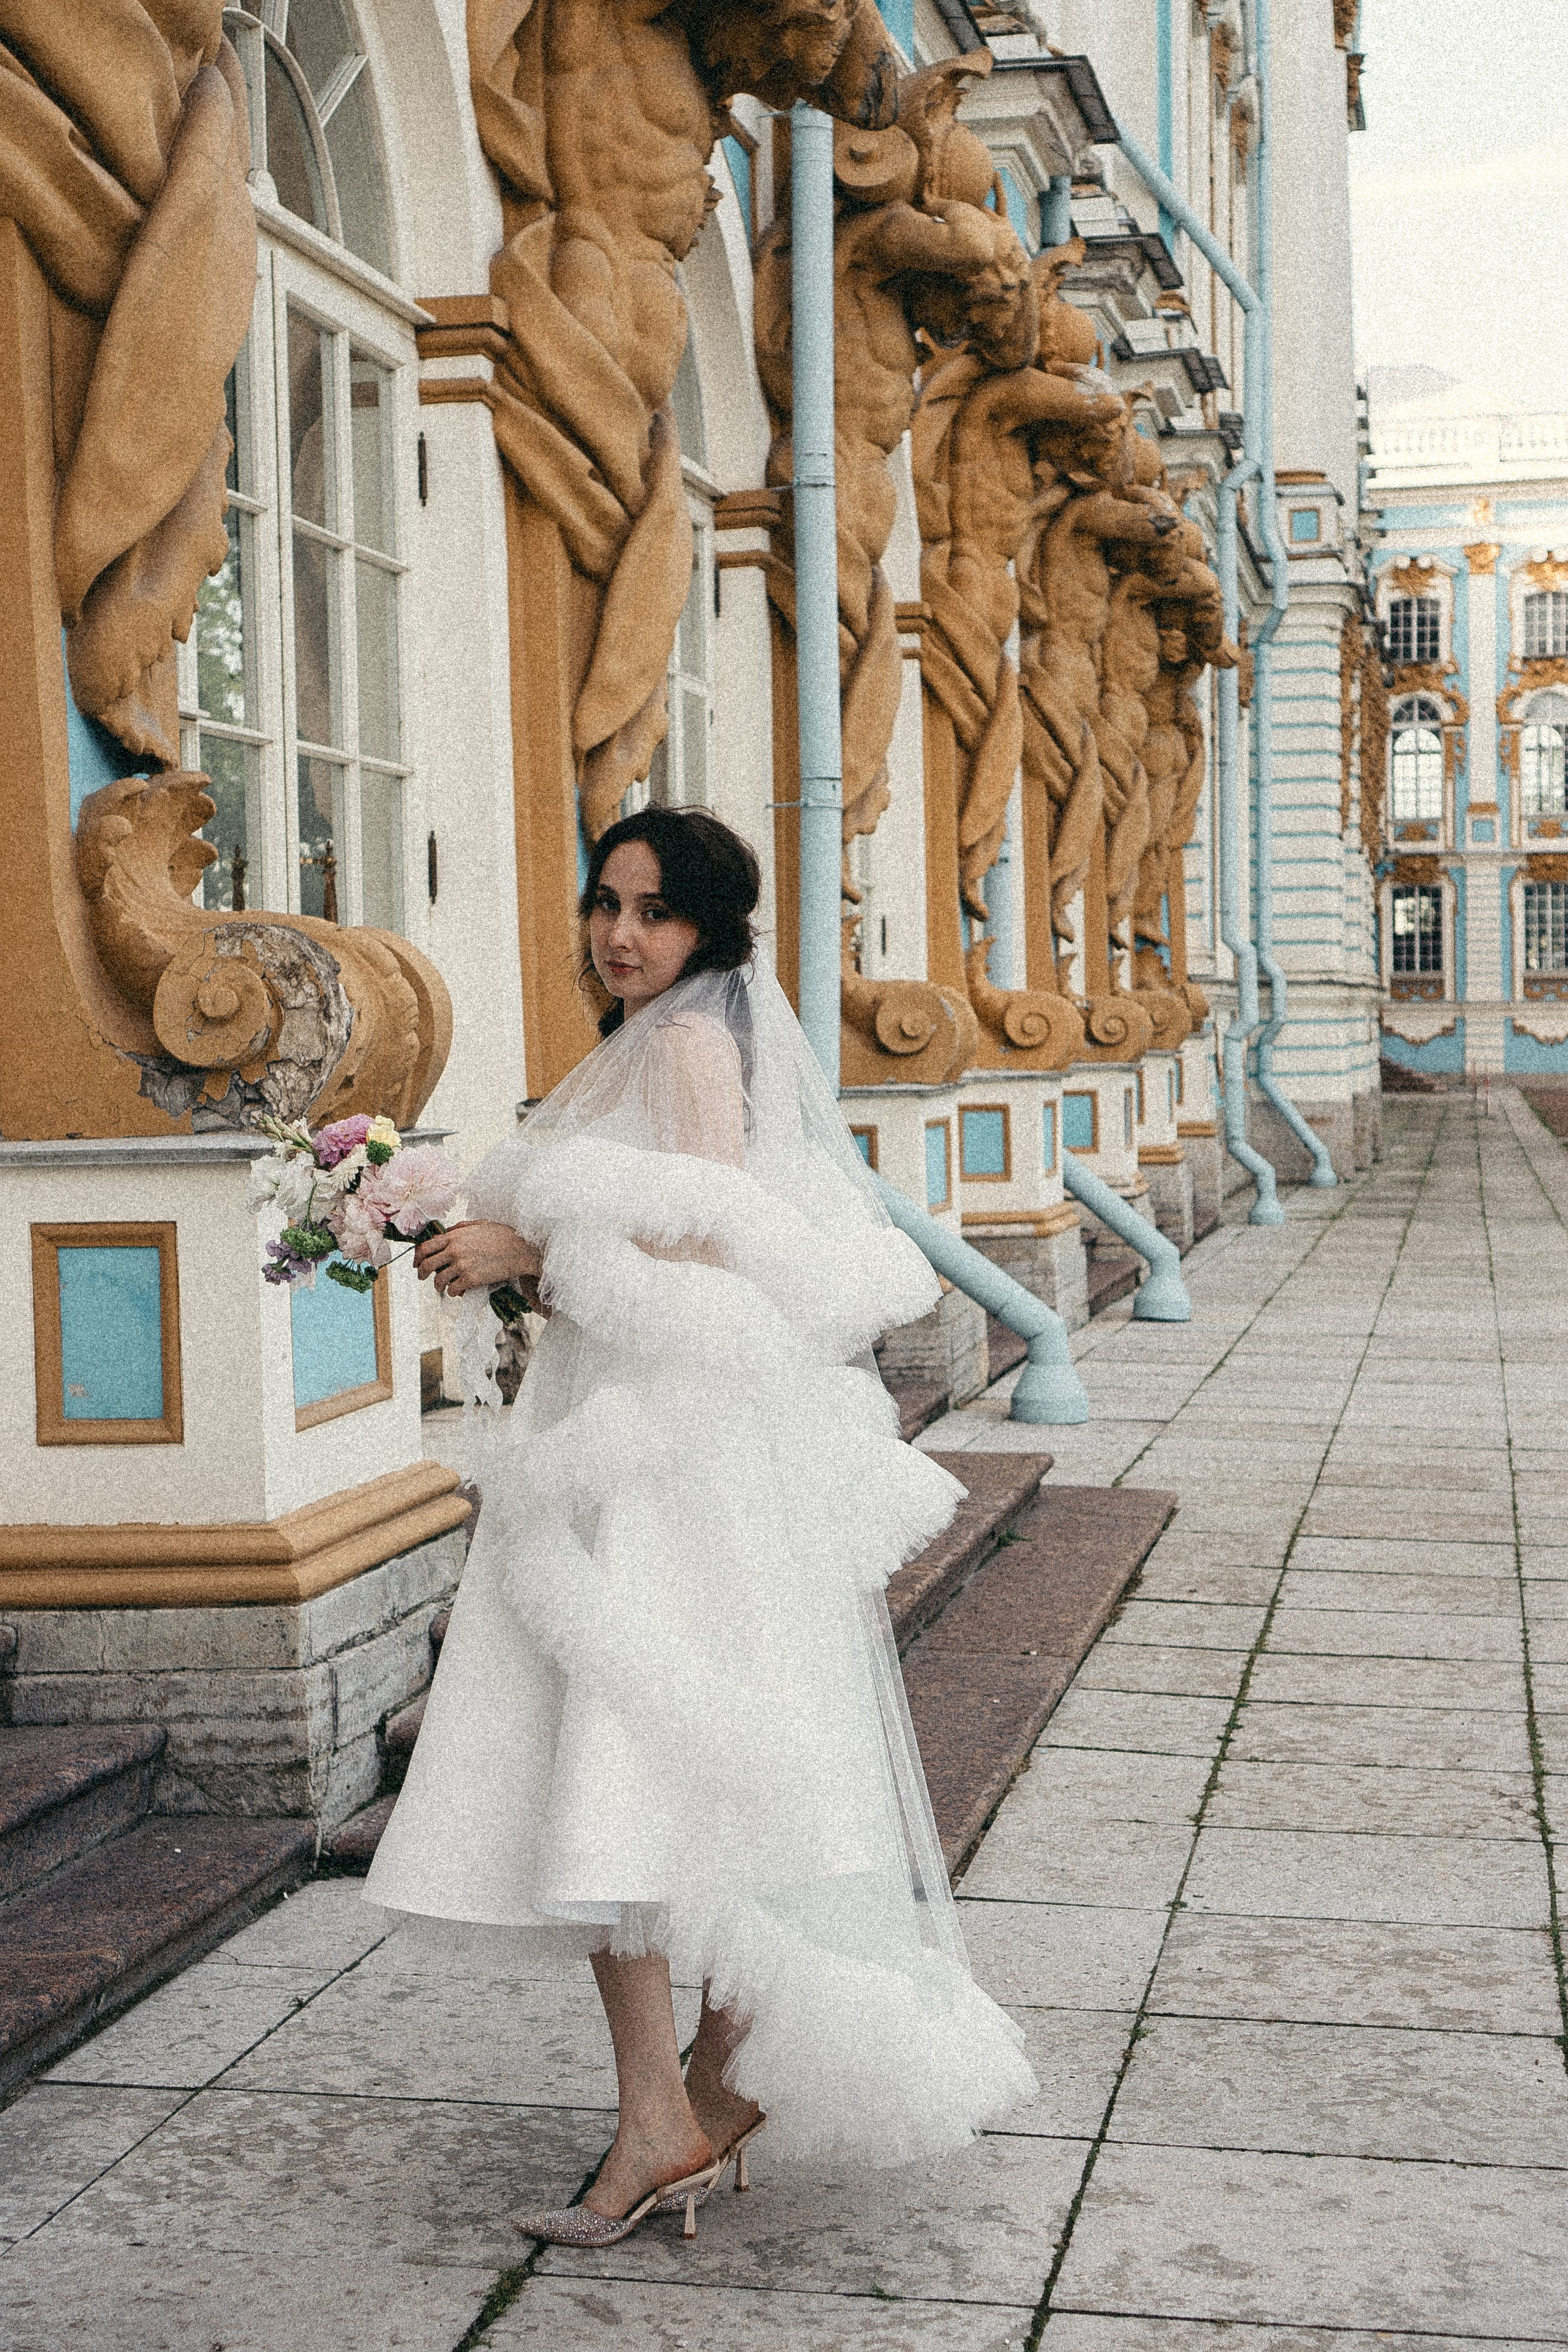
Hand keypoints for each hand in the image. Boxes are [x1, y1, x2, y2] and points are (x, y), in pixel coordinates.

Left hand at [415, 1221, 541, 1299]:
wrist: (522, 1249)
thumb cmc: (504, 1235)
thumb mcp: (480, 1224)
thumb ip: (459, 1228)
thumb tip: (444, 1233)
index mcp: (454, 1236)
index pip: (425, 1247)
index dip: (417, 1257)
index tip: (417, 1264)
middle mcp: (454, 1250)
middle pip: (427, 1265)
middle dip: (422, 1273)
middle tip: (423, 1278)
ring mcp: (462, 1266)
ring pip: (439, 1281)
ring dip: (438, 1286)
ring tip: (443, 1288)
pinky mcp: (472, 1280)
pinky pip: (454, 1290)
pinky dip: (454, 1293)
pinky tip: (458, 1291)